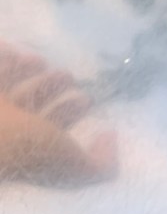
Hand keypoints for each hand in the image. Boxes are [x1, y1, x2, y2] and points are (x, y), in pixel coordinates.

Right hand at [0, 45, 117, 186]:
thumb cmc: (29, 147)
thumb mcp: (76, 165)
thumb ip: (101, 163)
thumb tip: (109, 136)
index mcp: (32, 145)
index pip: (51, 127)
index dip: (69, 112)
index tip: (87, 100)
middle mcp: (10, 128)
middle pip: (31, 103)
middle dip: (51, 87)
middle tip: (68, 75)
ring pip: (9, 85)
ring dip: (25, 70)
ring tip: (38, 60)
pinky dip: (2, 55)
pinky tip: (10, 47)